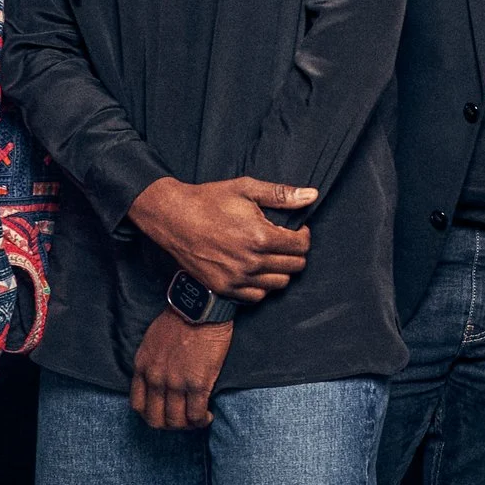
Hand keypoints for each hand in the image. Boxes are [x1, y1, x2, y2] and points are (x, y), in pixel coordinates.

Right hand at [127, 176, 314, 302]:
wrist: (172, 218)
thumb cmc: (209, 200)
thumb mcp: (246, 189)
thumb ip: (282, 195)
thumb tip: (312, 196)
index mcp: (260, 237)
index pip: (302, 246)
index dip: (303, 235)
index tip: (295, 229)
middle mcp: (251, 262)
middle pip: (294, 266)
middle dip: (295, 252)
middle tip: (283, 240)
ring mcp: (236, 278)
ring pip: (279, 283)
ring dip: (281, 269)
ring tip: (270, 254)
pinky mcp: (223, 288)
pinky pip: (257, 295)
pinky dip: (262, 284)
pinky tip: (255, 268)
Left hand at [131, 310, 232, 429]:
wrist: (200, 307)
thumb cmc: (180, 318)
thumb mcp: (152, 340)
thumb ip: (151, 362)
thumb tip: (159, 376)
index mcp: (142, 368)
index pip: (138, 406)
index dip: (151, 415)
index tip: (164, 413)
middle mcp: (155, 380)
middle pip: (155, 419)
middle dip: (169, 425)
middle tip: (182, 420)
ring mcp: (175, 384)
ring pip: (176, 421)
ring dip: (187, 425)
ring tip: (197, 419)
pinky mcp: (197, 384)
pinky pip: (196, 414)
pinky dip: (201, 420)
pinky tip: (207, 415)